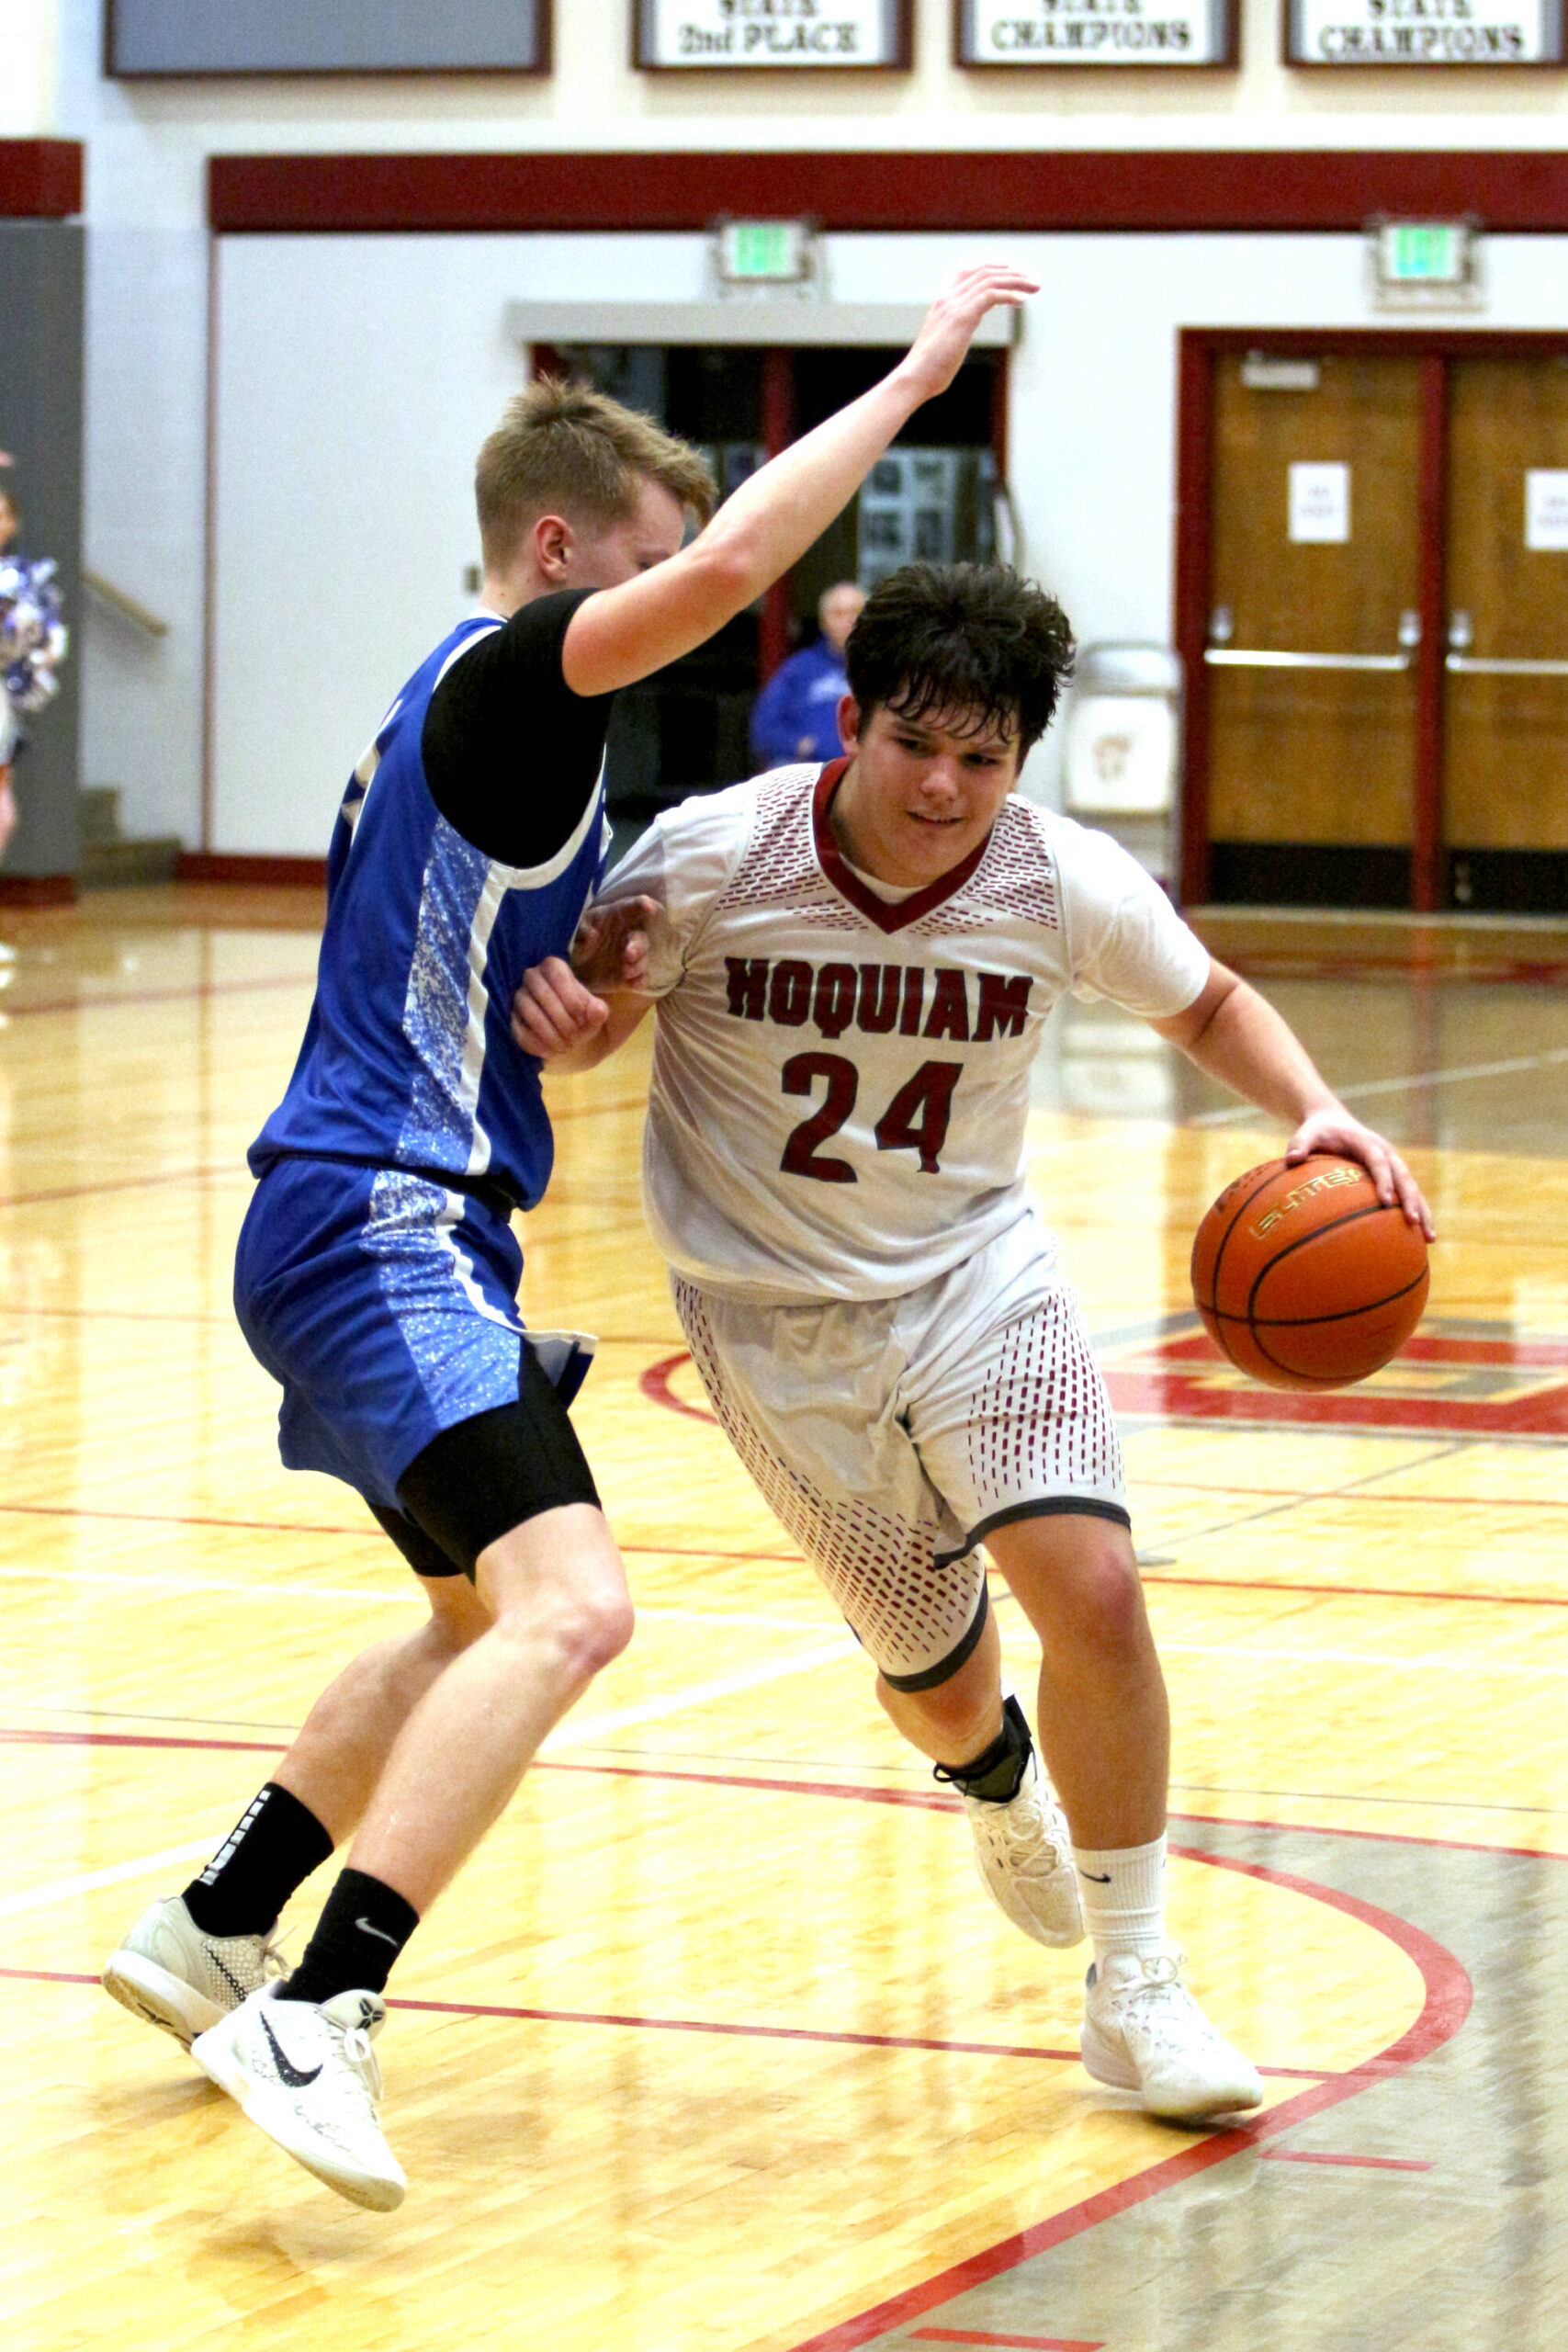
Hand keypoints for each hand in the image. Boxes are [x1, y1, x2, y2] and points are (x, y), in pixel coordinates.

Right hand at [510, 955, 609, 1060]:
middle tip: (575, 1039)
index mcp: (554, 967)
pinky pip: (518, 1029)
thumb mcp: (595, 1015)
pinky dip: (537, 1044)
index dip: (571, 999)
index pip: (558, 975)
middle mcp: (532, 976)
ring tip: (565, 1047)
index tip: (582, 1019)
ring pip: (529, 1011)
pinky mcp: (510, 1018)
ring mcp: (518, 996)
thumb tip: (597, 1010)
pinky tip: (551, 1052)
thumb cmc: (581, 1018)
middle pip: (542, 993)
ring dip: (549, 1033)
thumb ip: (599, 1011)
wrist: (565, 1034)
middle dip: (562, 1020)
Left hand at [570, 894, 656, 993]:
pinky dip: (639, 981)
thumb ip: (582, 930)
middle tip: (628, 954)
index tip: (649, 908)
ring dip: (638, 965)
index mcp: (619, 916)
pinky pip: (642, 979)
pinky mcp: (631, 976)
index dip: (644, 905)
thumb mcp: (576, 930)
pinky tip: (633, 984)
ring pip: (644, 959)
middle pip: (642, 938)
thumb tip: (592, 934)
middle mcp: (630, 935)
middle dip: (639, 946)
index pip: (635, 906)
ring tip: (625, 971)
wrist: (577, 968)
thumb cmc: (580, 940)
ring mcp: (633, 956)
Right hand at [896, 264, 1038, 404]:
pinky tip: (1022, 301)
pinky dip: (1009, 293)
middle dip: (1013, 271)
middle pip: (985, 270)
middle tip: (1034, 278)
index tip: (1016, 270)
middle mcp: (948, 296)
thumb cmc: (930, 367)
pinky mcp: (962, 317)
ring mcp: (954, 305)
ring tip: (1036, 286)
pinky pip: (990, 295)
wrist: (915, 379)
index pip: (970, 268)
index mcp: (943, 298)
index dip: (995, 264)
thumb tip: (966, 326)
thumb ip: (957, 325)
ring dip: (1017, 280)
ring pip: (991, 279)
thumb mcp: (945, 338)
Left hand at [1285, 1108, 1434, 1238]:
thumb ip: (1299, 1145)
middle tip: (1413, 1222)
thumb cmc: (1317, 1132)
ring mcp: (1393, 1164)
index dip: (1383, 1180)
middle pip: (1404, 1177)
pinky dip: (1417, 1213)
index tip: (1386, 1200)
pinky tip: (1421, 1240)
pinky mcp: (1394, 1175)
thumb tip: (1291, 1160)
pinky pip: (1409, 1195)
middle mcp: (1386, 1153)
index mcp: (1367, 1143)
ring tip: (1429, 1238)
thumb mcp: (1306, 1134)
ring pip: (1413, 1189)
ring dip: (1423, 1211)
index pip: (1378, 1162)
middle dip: (1410, 1199)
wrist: (1333, 1121)